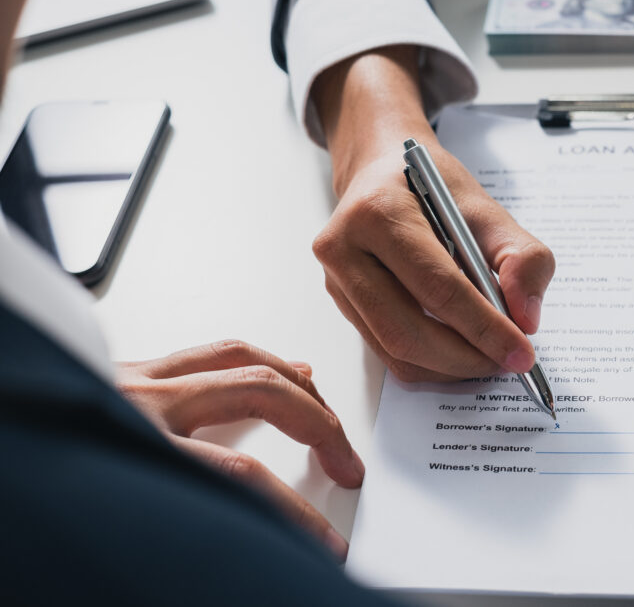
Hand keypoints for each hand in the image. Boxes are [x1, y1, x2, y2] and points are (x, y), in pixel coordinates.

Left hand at [115, 339, 363, 559]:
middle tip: (343, 460)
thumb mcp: (115, 525)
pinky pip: (203, 354)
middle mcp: (135, 399)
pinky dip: (248, 363)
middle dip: (315, 425)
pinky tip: (272, 371)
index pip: (238, 472)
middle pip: (255, 392)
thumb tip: (255, 530)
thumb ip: (192, 514)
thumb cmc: (21, 504)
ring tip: (324, 410)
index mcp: (132, 442)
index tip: (323, 537)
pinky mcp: (122, 373)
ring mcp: (130, 378)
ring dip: (291, 381)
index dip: (294, 507)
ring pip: (235, 355)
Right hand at [310, 46, 554, 382]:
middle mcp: (344, 248)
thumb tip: (526, 319)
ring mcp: (336, 280)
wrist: (383, 169)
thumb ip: (520, 256)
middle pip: (408, 329)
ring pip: (394, 349)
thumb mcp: (485, 205)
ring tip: (489, 357)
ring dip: (449, 366)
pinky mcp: (342, 302)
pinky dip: (430, 363)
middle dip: (466, 356)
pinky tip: (460, 350)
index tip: (522, 352)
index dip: (485, 327)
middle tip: (509, 361)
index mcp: (379, 212)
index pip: (438, 286)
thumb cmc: (431, 186)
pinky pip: (386, 351)